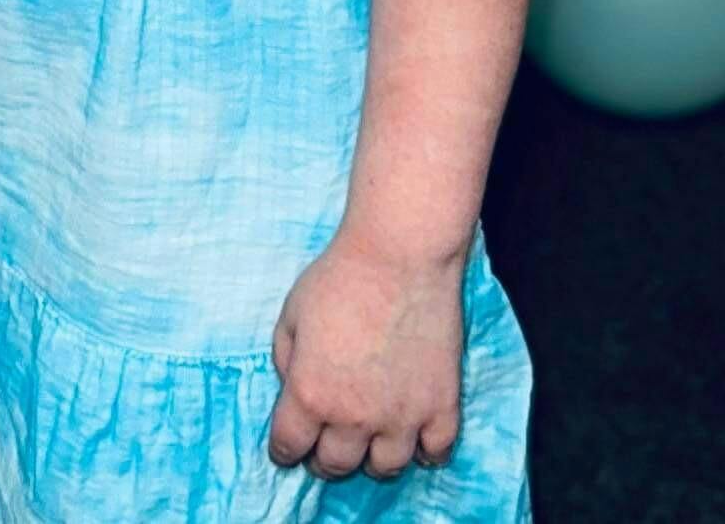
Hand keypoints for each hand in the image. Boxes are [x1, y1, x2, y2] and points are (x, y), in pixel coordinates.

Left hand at [268, 228, 464, 482]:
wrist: (399, 257)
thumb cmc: (340, 277)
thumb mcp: (291, 313)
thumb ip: (286, 358)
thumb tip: (294, 386)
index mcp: (310, 393)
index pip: (289, 446)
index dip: (283, 450)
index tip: (286, 450)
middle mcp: (354, 417)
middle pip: (335, 464)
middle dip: (324, 458)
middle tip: (325, 443)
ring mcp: (402, 418)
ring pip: (384, 468)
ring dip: (371, 458)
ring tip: (368, 440)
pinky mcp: (441, 409)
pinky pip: (435, 454)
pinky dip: (424, 451)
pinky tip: (414, 437)